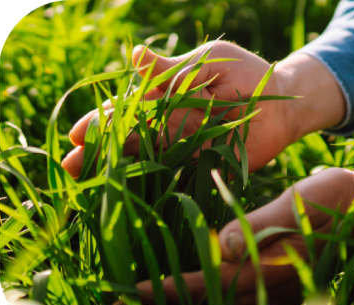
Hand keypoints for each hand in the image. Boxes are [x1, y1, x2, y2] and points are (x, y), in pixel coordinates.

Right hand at [63, 41, 294, 177]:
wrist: (282, 102)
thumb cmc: (246, 75)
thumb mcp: (210, 62)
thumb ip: (174, 68)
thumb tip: (136, 55)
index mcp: (167, 98)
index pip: (128, 110)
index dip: (103, 120)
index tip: (77, 134)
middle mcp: (171, 125)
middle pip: (130, 140)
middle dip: (100, 152)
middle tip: (72, 168)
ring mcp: (186, 148)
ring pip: (146, 162)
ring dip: (120, 172)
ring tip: (91, 186)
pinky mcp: (205, 167)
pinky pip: (176, 178)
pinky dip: (155, 188)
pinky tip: (132, 200)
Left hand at [109, 138, 353, 304]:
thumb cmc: (331, 198)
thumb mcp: (297, 205)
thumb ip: (259, 226)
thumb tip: (221, 246)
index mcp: (268, 267)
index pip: (206, 283)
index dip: (164, 290)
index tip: (126, 295)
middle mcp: (267, 283)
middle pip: (205, 301)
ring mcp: (272, 283)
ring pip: (216, 303)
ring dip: (177, 304)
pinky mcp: (274, 275)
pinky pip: (231, 294)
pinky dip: (203, 296)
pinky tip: (187, 293)